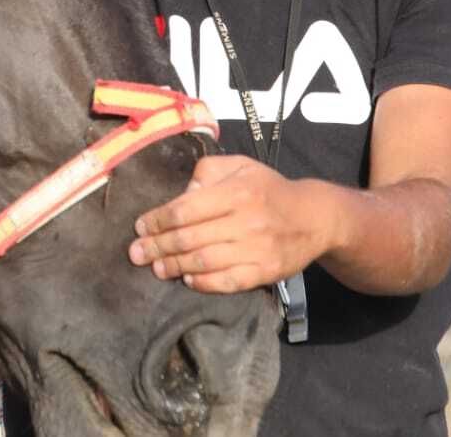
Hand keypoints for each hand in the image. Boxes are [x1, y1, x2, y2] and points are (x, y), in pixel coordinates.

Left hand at [127, 155, 338, 292]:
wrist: (314, 217)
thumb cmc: (268, 189)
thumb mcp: (239, 166)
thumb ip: (206, 173)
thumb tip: (181, 194)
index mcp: (236, 191)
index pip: (185, 209)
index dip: (158, 220)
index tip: (140, 227)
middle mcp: (245, 220)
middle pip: (189, 238)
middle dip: (157, 246)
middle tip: (136, 253)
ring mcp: (256, 249)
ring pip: (204, 262)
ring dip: (174, 266)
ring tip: (156, 268)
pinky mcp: (264, 272)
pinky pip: (227, 282)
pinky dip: (204, 283)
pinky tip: (187, 281)